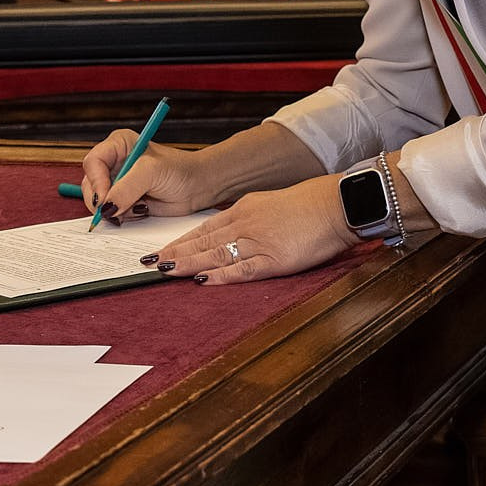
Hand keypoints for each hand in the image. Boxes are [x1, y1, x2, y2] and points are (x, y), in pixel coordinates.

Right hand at [81, 129, 211, 220]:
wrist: (198, 187)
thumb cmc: (180, 170)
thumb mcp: (151, 172)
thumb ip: (126, 187)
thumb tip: (106, 206)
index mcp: (118, 145)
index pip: (93, 162)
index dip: (96, 182)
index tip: (105, 199)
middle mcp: (114, 163)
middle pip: (91, 184)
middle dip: (103, 201)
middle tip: (117, 212)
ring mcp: (118, 183)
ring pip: (99, 202)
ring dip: (115, 210)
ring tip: (138, 206)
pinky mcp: (124, 200)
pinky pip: (111, 213)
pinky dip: (122, 217)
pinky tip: (141, 210)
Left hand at [146, 176, 356, 285]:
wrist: (335, 204)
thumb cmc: (309, 205)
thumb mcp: (271, 204)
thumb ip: (252, 218)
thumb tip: (235, 232)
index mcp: (244, 209)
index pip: (204, 228)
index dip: (180, 241)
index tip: (161, 250)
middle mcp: (245, 224)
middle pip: (202, 240)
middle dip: (174, 253)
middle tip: (149, 263)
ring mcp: (258, 241)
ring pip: (215, 253)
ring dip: (187, 263)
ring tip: (164, 271)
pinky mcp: (275, 258)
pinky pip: (242, 269)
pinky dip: (221, 276)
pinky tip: (202, 281)